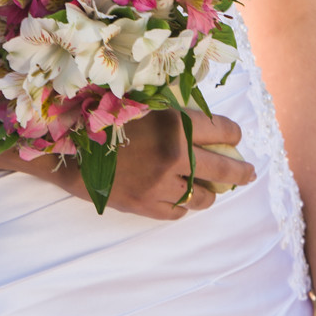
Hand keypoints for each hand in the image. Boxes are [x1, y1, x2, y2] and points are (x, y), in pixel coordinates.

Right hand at [47, 108, 255, 219]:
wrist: (65, 148)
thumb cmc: (102, 116)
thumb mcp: (142, 102)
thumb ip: (174, 113)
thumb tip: (205, 122)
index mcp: (174, 124)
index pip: (223, 130)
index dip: (233, 133)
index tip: (234, 137)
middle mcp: (173, 156)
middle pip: (223, 169)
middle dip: (241, 172)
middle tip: (249, 173)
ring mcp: (160, 185)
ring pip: (202, 196)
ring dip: (209, 192)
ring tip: (210, 188)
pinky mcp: (145, 206)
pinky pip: (178, 212)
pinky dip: (182, 206)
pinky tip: (179, 198)